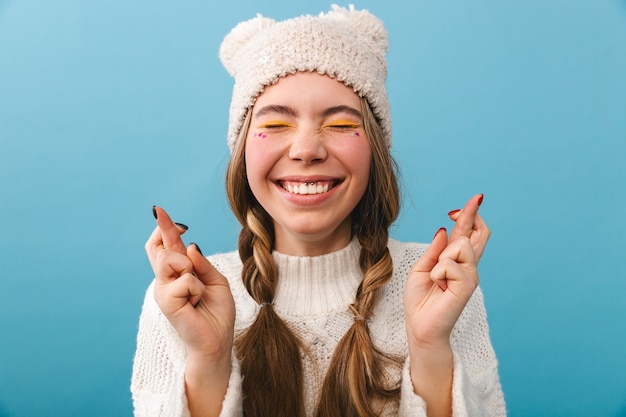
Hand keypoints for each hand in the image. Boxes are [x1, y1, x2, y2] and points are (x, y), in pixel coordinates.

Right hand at [145, 206, 235, 361]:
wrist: (218, 339)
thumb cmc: (216, 312)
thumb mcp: (216, 280)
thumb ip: (202, 263)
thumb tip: (190, 245)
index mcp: (177, 272)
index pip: (162, 244)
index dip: (162, 227)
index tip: (161, 211)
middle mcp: (165, 279)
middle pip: (159, 247)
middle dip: (172, 240)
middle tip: (191, 258)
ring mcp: (163, 290)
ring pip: (169, 260)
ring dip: (190, 270)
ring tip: (197, 291)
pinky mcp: (165, 302)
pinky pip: (185, 280)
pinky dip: (198, 289)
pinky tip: (196, 303)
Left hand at [404, 193, 489, 347]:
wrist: (420, 325)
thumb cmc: (420, 299)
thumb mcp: (422, 268)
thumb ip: (435, 250)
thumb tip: (445, 229)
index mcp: (456, 261)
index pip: (469, 233)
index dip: (471, 214)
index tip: (474, 199)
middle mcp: (468, 266)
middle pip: (480, 233)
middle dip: (470, 216)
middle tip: (453, 212)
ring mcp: (470, 275)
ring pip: (462, 245)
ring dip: (442, 257)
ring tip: (437, 276)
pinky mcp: (468, 286)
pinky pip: (450, 265)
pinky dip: (437, 272)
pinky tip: (438, 286)